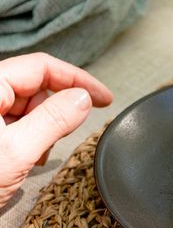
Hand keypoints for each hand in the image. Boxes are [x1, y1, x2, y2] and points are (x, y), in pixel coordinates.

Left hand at [0, 53, 112, 206]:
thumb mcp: (16, 151)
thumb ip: (53, 120)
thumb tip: (82, 98)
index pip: (42, 67)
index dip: (78, 80)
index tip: (104, 98)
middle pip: (34, 87)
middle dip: (57, 109)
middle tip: (66, 136)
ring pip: (25, 107)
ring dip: (43, 128)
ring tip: (37, 156)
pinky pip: (13, 124)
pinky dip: (29, 139)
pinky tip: (26, 159)